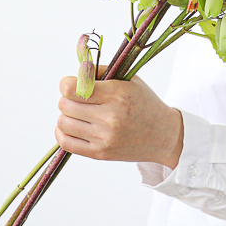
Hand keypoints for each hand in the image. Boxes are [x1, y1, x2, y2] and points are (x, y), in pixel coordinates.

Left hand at [55, 67, 183, 167]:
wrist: (163, 135)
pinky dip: (62, 131)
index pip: (73, 89)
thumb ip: (101, 72)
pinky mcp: (100, 153)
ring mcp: (104, 137)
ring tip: (78, 112)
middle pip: (65, 105)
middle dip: (67, 98)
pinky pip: (66, 142)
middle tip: (77, 98)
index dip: (66, 83)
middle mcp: (110, 117)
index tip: (70, 83)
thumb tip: (75, 72)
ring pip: (63, 122)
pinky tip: (71, 125)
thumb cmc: (145, 104)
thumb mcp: (130, 80)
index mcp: (117, 94)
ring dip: (66, 115)